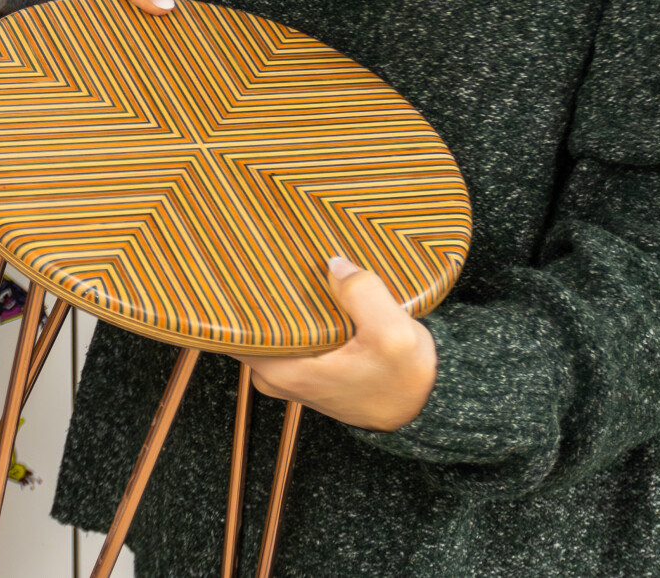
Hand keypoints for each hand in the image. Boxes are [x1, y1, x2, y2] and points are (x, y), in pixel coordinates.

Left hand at [244, 255, 437, 431]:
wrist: (426, 408)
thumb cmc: (406, 381)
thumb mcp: (394, 334)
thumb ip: (363, 294)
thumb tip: (334, 264)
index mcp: (284, 370)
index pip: (235, 328)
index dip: (233, 293)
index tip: (239, 262)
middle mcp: (276, 375)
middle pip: (249, 322)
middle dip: (258, 289)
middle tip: (266, 251)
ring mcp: (289, 372)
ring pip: (271, 324)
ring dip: (283, 299)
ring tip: (290, 263)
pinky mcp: (306, 366)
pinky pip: (290, 330)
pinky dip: (300, 310)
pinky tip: (313, 287)